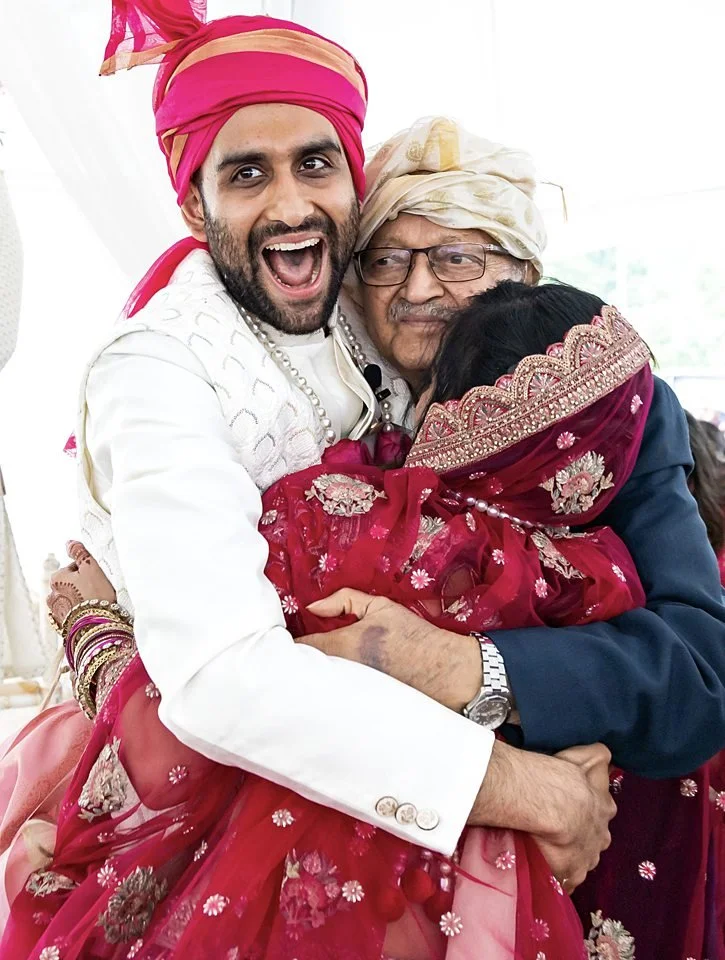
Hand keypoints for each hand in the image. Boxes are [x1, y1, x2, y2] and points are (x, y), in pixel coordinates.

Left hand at [47, 541, 116, 628]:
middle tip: (98, 591)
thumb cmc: (95, 595)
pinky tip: (88, 614)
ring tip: (94, 605)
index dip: (89, 571)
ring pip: (70, 599)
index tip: (98, 578)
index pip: (74, 568)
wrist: (96, 626)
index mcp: (56, 577)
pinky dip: (78, 612)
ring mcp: (56, 611)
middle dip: (82, 586)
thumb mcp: (90, 567)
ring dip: (79, 600)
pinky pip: (71, 613)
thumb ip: (79, 552)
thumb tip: (69, 542)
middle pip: (70, 584)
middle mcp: (52, 594)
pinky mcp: (62, 625)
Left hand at [299, 588, 480, 710]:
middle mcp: (342, 673)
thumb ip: (343, 601)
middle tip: (293, 658)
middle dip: (295, 665)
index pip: (300, 647)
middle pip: (302, 673)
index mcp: (343, 645)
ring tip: (308, 674)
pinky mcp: (359, 711)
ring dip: (310, 682)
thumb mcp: (380, 606)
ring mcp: (350, 696)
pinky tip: (330, 692)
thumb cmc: (412, 635)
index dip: (288, 643)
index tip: (285, 640)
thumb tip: (312, 606)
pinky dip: (328, 698)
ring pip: (316, 690)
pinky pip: (334, 703)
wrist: (445, 670)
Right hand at [469, 740, 615, 891]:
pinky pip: (565, 880)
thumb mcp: (584, 756)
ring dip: (569, 856)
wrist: (548, 805)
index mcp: (604, 809)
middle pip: (595, 839)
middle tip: (560, 828)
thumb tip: (607, 754)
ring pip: (582, 860)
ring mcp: (587, 859)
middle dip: (583, 836)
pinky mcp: (570, 876)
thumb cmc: (562, 778)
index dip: (587, 809)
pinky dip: (556, 876)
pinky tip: (542, 866)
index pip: (601, 811)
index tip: (572, 806)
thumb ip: (598, 755)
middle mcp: (601, 837)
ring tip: (547, 848)